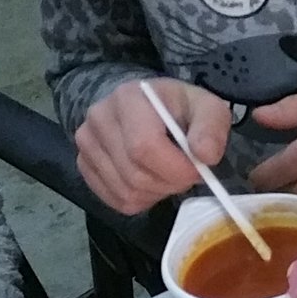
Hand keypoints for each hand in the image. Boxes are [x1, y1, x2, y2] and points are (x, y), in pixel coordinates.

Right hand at [76, 78, 231, 214]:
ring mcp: (86, 142)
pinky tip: (151, 180)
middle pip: (136, 174)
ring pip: (127, 191)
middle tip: (185, 173)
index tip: (198, 170)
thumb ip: (212, 127)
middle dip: (170, 183)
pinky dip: (141, 199)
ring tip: (168, 173)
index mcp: (128, 98)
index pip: (145, 147)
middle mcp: (99, 118)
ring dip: (157, 192)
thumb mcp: (207, 107)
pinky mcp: (84, 164)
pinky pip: (116, 199)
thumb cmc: (180, 108)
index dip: (176, 169)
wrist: (147, 107)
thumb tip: (205, 155)